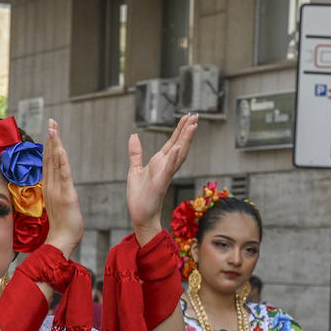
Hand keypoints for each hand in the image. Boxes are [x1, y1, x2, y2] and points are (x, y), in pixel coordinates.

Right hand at [41, 119, 82, 256]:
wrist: (61, 241)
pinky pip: (64, 174)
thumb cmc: (63, 227)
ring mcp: (57, 190)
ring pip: (55, 162)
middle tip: (51, 121)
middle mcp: (51, 186)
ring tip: (53, 128)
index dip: (49, 146)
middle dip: (52, 138)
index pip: (48, 162)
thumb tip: (57, 188)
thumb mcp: (59, 206)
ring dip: (55, 144)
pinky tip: (61, 148)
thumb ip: (57, 194)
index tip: (50, 131)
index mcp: (50, 188)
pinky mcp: (66, 195)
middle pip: (50, 158)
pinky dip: (62, 160)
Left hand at [126, 114, 197, 241]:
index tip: (188, 116)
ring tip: (193, 125)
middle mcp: (165, 166)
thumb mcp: (135, 169)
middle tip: (196, 115)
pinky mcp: (161, 183)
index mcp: (160, 162)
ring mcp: (165, 174)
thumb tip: (134, 136)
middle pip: (180, 144)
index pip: (173, 142)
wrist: (140, 214)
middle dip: (187, 130)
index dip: (180, 129)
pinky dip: (174, 158)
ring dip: (186, 140)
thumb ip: (136, 153)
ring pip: (179, 154)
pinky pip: (169, 169)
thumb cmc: (139, 196)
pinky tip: (179, 147)